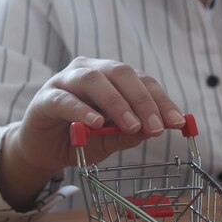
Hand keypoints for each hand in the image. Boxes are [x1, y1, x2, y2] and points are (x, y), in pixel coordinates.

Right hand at [15, 56, 185, 171]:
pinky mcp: (46, 98)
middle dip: (143, 100)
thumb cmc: (80, 139)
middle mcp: (89, 71)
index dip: (161, 100)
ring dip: (117, 102)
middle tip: (156, 127)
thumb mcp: (110, 140)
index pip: (141, 81)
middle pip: (120, 73)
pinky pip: (65, 100)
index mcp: (111, 77)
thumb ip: (130, 132)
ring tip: (132, 124)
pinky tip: (96, 123)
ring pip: (93, 80)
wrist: (43, 150)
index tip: (178, 122)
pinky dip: (82, 110)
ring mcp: (65, 81)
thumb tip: (157, 129)